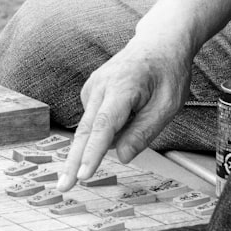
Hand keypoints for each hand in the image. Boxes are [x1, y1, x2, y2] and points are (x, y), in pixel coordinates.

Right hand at [57, 29, 192, 191]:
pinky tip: (131, 110)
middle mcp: (101, 86)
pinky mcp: (92, 91)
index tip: (82, 175)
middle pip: (85, 130)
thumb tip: (121, 157)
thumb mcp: (168, 105)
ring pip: (91, 126)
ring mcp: (93, 86)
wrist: (158, 43)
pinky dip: (108, 128)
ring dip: (101, 142)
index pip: (103, 126)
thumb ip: (144, 132)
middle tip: (63, 188)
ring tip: (142, 110)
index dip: (92, 153)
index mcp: (122, 87)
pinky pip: (96, 120)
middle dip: (73, 161)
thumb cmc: (167, 72)